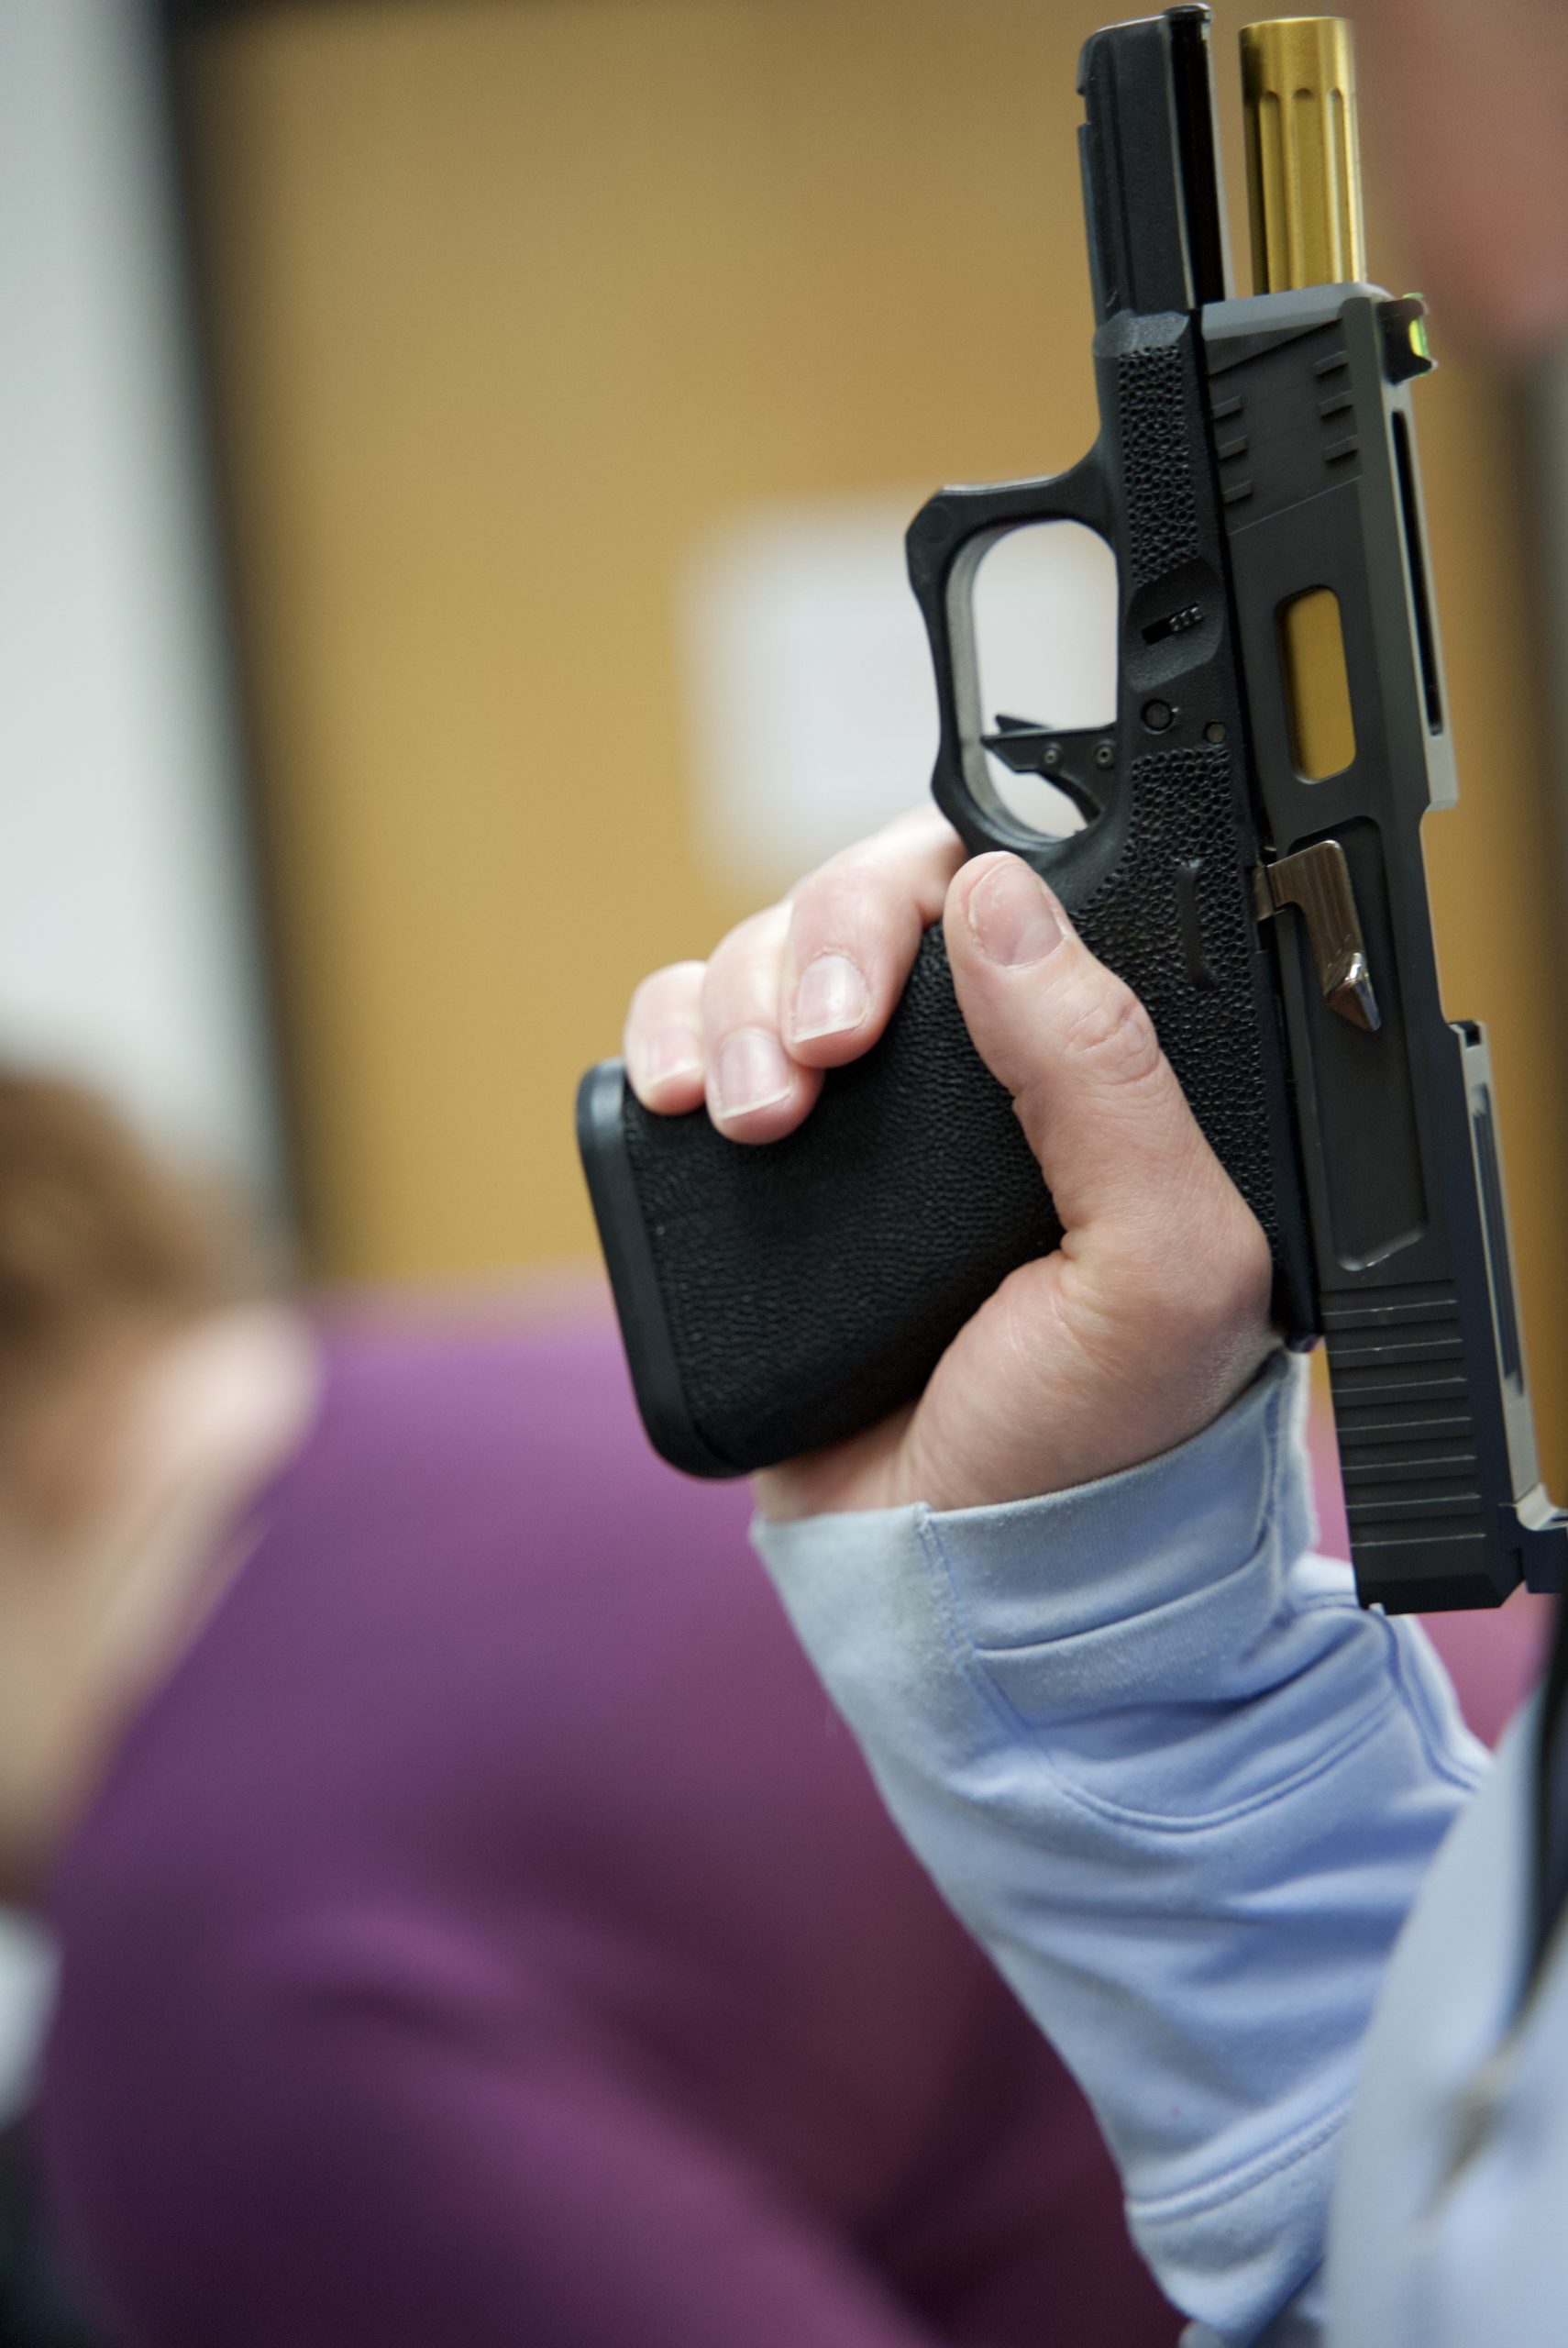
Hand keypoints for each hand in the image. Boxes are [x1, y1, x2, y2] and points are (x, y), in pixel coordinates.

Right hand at [624, 811, 1274, 1520]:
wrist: (956, 1580)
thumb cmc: (1087, 1440)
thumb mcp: (1157, 1266)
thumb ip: (1108, 1078)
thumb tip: (1004, 901)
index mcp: (1084, 1069)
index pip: (1004, 895)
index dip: (934, 894)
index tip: (898, 980)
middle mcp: (965, 1072)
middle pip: (860, 905)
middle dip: (814, 957)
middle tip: (815, 1061)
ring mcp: (854, 1118)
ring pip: (762, 960)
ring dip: (737, 1009)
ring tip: (753, 1119)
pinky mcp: (756, 1172)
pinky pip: (683, 1038)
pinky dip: (662, 1037)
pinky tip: (678, 1097)